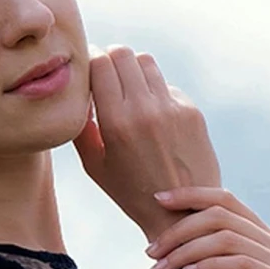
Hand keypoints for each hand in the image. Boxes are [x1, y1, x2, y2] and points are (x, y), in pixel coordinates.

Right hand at [70, 45, 221, 237]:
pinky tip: (152, 115)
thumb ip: (81, 127)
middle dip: (111, 58)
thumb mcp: (95, 165)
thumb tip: (78, 94)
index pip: (101, 63)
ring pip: (146, 63)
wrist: (183, 214)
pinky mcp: (192, 112)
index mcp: (117, 123)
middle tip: (106, 73)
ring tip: (128, 90)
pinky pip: (166, 86)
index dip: (91, 59)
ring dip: (133, 69)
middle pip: (124, 54)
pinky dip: (155, 92)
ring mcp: (172, 108)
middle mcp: (145, 110)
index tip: (88, 68)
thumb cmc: (131, 193)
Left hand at [144, 185, 269, 268]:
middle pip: (222, 216)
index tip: (157, 200)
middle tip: (150, 253)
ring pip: (228, 238)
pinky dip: (209, 265)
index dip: (191, 195)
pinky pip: (241, 264)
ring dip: (186, 251)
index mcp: (259, 235)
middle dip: (179, 231)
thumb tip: (160, 231)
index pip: (225, 199)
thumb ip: (199, 250)